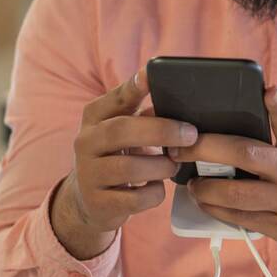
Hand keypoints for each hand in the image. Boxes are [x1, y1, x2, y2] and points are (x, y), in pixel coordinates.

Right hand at [50, 66, 197, 259]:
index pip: (114, 98)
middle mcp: (85, 142)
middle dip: (161, 131)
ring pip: (130, 168)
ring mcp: (88, 174)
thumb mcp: (124, 131)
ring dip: (161, 166)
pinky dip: (154, 192)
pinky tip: (156, 186)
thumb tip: (179, 107)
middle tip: (191, 134)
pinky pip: (135, 198)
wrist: (89, 199)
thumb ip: (145, 115)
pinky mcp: (98, 203)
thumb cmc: (117, 155)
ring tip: (172, 164)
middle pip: (122, 131)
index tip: (150, 74)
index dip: (133, 87)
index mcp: (94, 117)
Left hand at [168, 85, 276, 261]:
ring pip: (236, 194)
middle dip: (207, 148)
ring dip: (206, 188)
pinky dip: (219, 211)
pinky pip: (243, 220)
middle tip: (181, 145)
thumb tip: (253, 111)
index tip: (269, 89)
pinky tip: (207, 203)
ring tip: (191, 182)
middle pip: (246, 155)